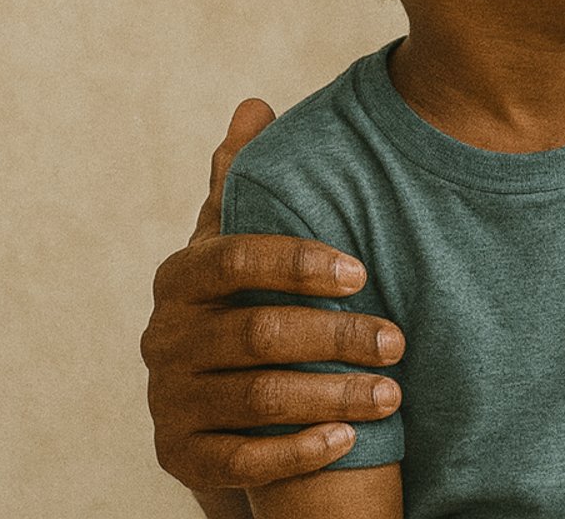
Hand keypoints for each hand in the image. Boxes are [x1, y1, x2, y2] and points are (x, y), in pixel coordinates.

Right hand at [141, 100, 405, 491]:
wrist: (214, 394)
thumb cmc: (243, 299)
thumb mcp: (240, 243)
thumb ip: (243, 182)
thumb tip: (254, 105)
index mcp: (182, 278)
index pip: (234, 259)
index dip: (297, 263)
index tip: (363, 271)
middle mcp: (165, 338)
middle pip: (256, 333)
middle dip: (335, 338)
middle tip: (400, 341)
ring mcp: (170, 400)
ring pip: (256, 397)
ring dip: (331, 394)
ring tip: (393, 391)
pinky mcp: (181, 455)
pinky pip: (238, 460)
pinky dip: (296, 449)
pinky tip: (348, 438)